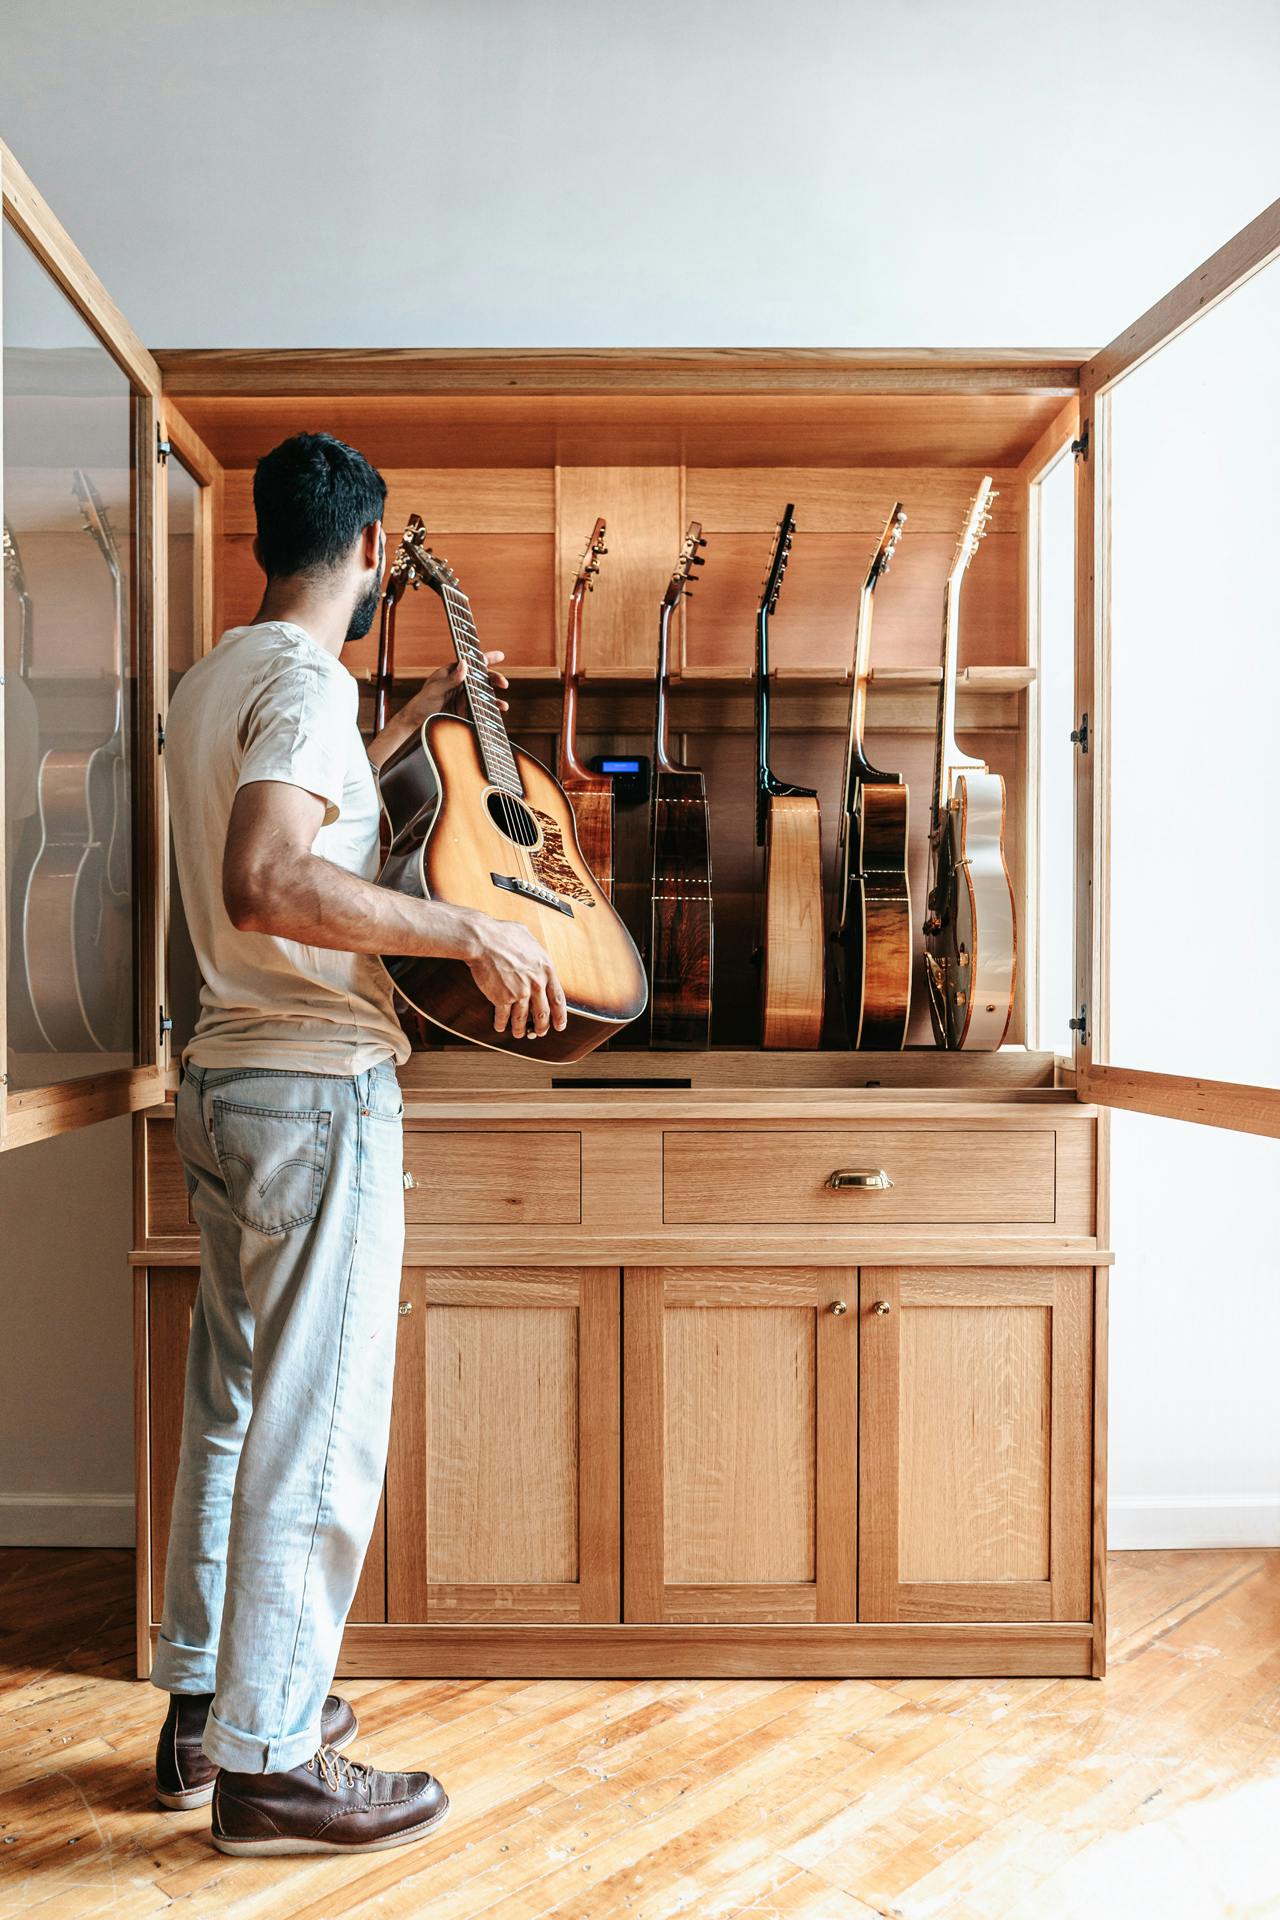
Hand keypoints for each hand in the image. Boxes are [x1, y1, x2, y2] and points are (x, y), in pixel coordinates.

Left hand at [404, 651, 509, 721]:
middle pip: (483, 678)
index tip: (500, 656)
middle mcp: (462, 684)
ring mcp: (465, 697)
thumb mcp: (435, 689)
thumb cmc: (422, 702)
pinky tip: (498, 712)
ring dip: (496, 698)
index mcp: (453, 673)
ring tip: (503, 706)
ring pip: (485, 694)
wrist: (417, 722)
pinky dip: (491, 710)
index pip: (472, 662)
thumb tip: (465, 663)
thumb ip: (451, 678)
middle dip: (495, 679)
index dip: (486, 658)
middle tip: (503, 683)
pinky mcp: (467, 711)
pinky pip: (482, 709)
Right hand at [464, 913, 567, 1039]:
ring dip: (521, 1029)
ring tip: (519, 1034)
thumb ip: (536, 950)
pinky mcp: (502, 998)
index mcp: (546, 969)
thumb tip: (536, 952)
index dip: (560, 1016)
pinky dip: (501, 1024)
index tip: (560, 1025)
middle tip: (540, 1032)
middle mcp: (536, 984)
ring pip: (523, 1019)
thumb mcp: (528, 938)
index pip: (558, 999)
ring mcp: (520, 993)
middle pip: (543, 1014)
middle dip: (542, 1027)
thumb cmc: (503, 935)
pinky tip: (500, 1026)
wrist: (482, 941)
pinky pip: (504, 1017)